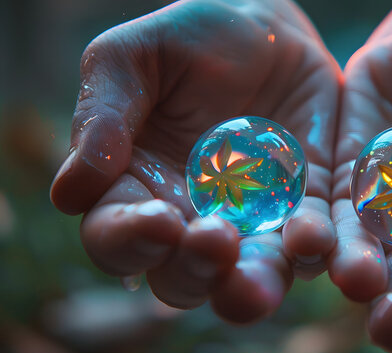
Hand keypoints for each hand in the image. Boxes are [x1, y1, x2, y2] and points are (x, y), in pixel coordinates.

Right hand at [50, 0, 340, 322]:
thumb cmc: (188, 41)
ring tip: (266, 275)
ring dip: (259, 283)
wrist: (265, 29)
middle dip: (199, 271)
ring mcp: (255, 224)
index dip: (131, 241)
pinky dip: (320, 250)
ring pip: (254, 275)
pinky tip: (318, 240)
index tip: (159, 221)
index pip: (117, 238)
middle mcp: (193, 222)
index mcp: (137, 192)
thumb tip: (70, 192)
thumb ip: (102, 115)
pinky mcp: (307, 209)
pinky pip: (316, 242)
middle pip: (185, 277)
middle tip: (215, 244)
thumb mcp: (132, 58)